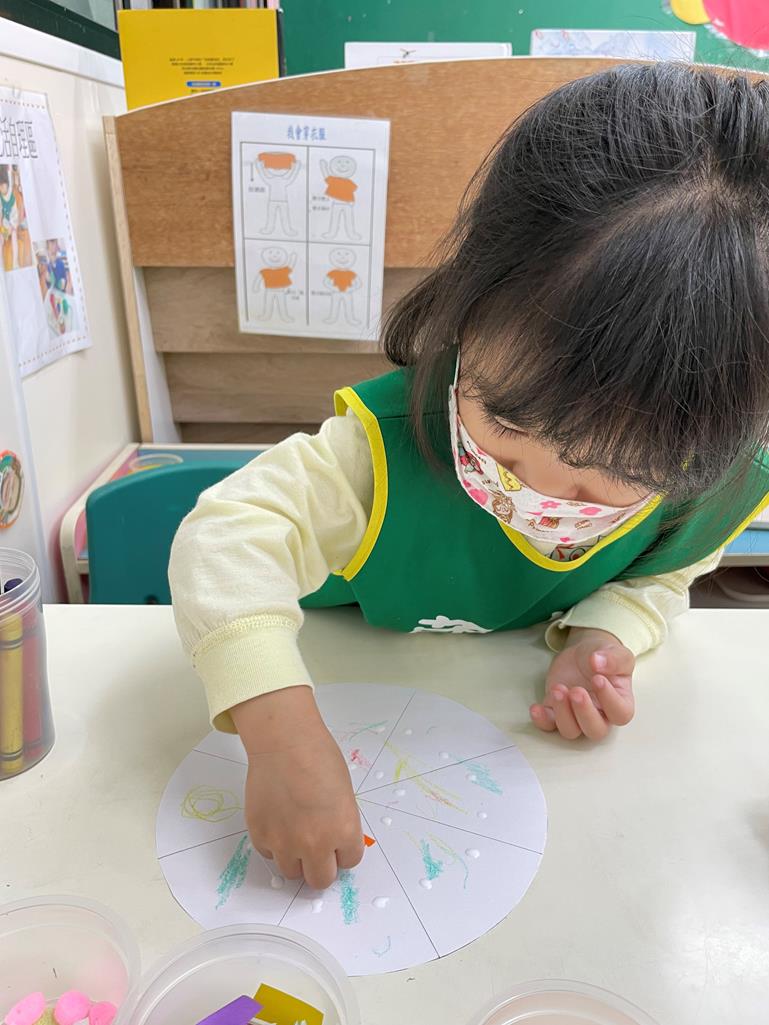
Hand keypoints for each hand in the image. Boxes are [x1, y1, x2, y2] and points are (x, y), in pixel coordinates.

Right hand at [232, 687, 363, 889]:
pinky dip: (274, 843)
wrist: (284, 742)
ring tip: (295, 834)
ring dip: (296, 859)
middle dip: (321, 866)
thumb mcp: (343, 792)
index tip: (338, 840)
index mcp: (343, 831)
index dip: (343, 850)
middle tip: (318, 849)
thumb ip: (340, 822)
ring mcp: (284, 842)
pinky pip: (269, 854)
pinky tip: (278, 820)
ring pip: (292, 872)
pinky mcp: (260, 836)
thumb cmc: (318, 756)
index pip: (349, 862)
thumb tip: (333, 839)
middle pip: (320, 880)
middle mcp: (315, 844)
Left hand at [530, 628, 634, 740]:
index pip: (620, 713)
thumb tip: (597, 662)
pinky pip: (548, 725)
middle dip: (584, 713)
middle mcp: (600, 715)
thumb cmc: (605, 657)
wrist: (585, 654)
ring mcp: (576, 715)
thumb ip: (613, 658)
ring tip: (558, 688)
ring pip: (571, 731)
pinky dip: (541, 720)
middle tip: (576, 691)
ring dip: (562, 714)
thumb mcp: (617, 652)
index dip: (609, 700)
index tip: (597, 678)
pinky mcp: (556, 711)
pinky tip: (536, 707)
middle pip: (595, 731)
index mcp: (620, 702)